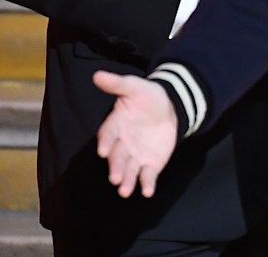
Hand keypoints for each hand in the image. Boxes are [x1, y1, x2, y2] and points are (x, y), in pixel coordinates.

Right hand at [93, 70, 178, 198]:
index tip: (102, 150)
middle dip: (116, 167)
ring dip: (127, 181)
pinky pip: (147, 176)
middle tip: (115, 178)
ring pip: (129, 170)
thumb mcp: (135, 86)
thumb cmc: (147, 97)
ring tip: (125, 191)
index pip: (108, 134)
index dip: (106, 142)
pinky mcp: (150, 164)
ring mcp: (135, 156)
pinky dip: (147, 184)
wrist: (170, 107)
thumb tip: (97, 75)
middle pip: (117, 157)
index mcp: (116, 125)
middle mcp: (122, 144)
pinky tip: (147, 192)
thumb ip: (118, 84)